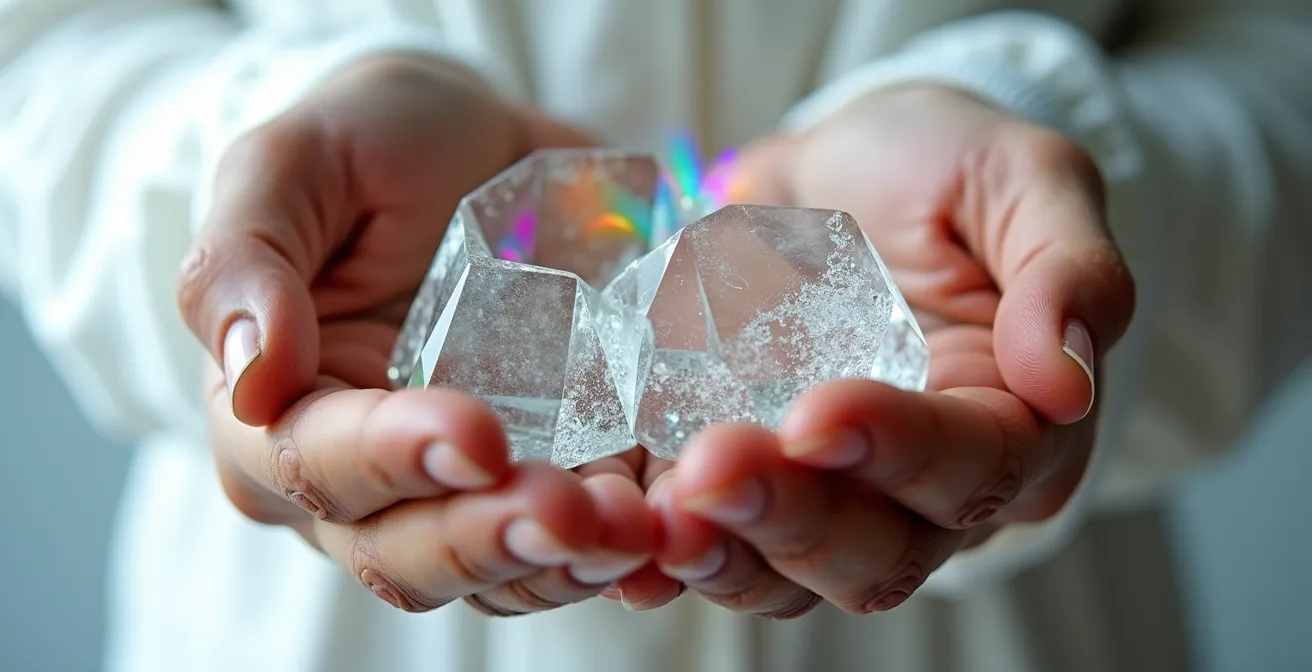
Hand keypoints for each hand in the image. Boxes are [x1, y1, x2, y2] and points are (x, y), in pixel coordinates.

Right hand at [177, 54, 655, 613]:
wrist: (477, 146)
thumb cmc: (369, 145)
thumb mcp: (290, 164)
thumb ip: (243, 260)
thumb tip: (247, 375)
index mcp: (279, 412)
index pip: (317, 464)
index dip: (393, 459)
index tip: (478, 432)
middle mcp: (363, 478)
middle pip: (405, 552)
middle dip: (489, 538)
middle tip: (574, 512)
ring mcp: (462, 490)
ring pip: (498, 571)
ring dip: (566, 562)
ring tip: (637, 528)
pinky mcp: (549, 479)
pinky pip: (577, 545)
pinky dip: (623, 549)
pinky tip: (671, 531)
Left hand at [631, 85, 1135, 615]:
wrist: (843, 165)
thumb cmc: (945, 169)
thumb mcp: (1027, 180)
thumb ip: (1068, 269)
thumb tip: (1068, 379)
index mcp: (1016, 426)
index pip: (975, 469)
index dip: (901, 452)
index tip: (818, 413)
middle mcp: (926, 489)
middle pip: (881, 551)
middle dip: (795, 518)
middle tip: (715, 465)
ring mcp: (832, 496)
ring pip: (794, 574)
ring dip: (727, 551)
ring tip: (663, 509)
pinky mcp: (751, 482)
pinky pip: (717, 544)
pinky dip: (672, 549)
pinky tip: (627, 529)